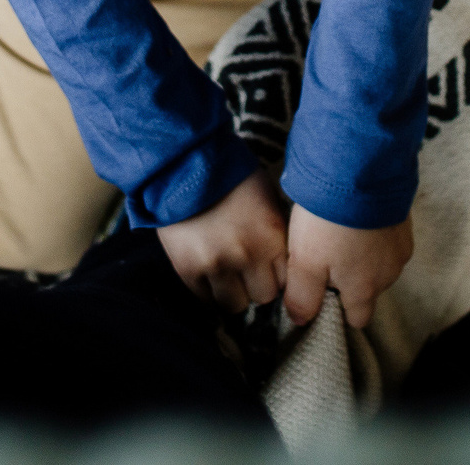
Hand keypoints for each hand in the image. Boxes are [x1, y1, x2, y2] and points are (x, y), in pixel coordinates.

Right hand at [157, 170, 289, 311]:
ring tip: (224, 275)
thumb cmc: (229, 175)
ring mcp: (217, 265)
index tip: (267, 268)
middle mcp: (248, 255)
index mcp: (271, 236)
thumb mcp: (266, 196)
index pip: (286, 281)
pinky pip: (206, 299)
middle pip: (263, 297)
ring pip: (234, 305)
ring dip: (231, 293)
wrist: (183, 164)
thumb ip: (275, 231)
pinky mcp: (189, 270)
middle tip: (245, 271)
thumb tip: (280, 260)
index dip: (275, 275)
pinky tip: (206, 271)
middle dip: (255, 285)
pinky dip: (208, 290)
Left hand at [284, 204, 413, 327]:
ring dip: (361, 254)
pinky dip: (372, 233)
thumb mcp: (304, 263)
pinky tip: (356, 216)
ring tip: (338, 230)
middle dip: (348, 278)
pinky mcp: (404, 223)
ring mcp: (400, 247)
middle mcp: (389, 274)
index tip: (320, 291)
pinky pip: (386, 239)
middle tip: (323, 252)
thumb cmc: (329, 222)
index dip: (338, 310)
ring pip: (378, 263)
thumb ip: (303, 297)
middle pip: (367, 289)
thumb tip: (302, 320)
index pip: (357, 318)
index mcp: (365, 289)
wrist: (358, 173)